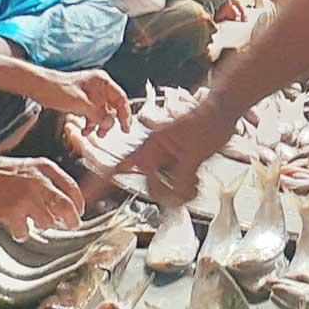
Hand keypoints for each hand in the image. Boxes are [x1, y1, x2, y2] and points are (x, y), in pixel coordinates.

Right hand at [0, 143, 85, 233]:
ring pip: (47, 222)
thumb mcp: (31, 168)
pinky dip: (21, 232)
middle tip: (71, 225)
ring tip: (30, 219)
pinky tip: (15, 225)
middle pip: (66, 207)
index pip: (72, 189)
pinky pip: (25, 232)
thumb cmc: (3, 172)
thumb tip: (68, 203)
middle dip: (71, 220)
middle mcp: (38, 182)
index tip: (79, 213)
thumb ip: (49, 181)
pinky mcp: (12, 212)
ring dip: (42, 225)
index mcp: (45, 168)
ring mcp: (25, 198)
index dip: (78, 204)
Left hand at [31, 69, 132, 134]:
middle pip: (113, 106)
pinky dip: (91, 123)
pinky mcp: (84, 101)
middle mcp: (99, 87)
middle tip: (106, 133)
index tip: (125, 128)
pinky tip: (86, 131)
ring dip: (100, 124)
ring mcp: (92, 94)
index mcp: (102, 81)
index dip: (125, 114)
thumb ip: (98, 114)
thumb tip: (110, 124)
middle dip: (110, 121)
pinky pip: (93, 114)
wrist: (40, 87)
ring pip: (103, 112)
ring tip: (96, 134)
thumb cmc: (58, 89)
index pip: (121, 98)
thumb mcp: (80, 103)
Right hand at [106, 100, 244, 205]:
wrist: (223, 111)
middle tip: (189, 186)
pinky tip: (197, 180)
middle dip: (166, 193)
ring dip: (180, 191)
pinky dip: (187, 188)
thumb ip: (182, 176)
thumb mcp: (196, 151)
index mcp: (150, 147)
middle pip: (149, 186)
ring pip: (165, 188)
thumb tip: (172, 197)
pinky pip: (177, 186)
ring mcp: (166, 160)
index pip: (117, 167)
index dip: (98, 183)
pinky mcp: (178, 164)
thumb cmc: (207, 122)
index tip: (85, 196)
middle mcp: (154, 154)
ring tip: (196, 180)